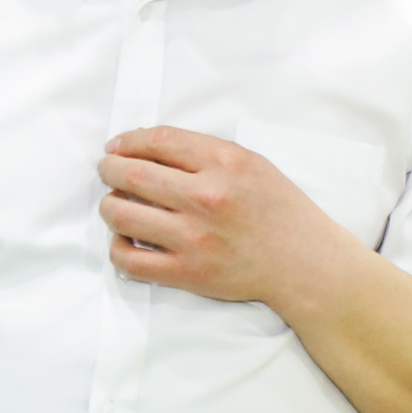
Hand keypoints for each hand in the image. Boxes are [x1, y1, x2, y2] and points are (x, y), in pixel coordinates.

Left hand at [98, 127, 346, 312]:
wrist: (304, 262)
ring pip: (121, 214)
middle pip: (131, 174)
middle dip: (109, 168)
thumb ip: (205, 153)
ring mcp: (193, 237)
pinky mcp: (187, 272)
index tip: (117, 146)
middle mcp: (206, 198)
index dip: (129, 140)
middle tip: (107, 170)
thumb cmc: (279, 210)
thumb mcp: (253, 164)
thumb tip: (148, 147)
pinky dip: (118, 247)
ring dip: (109, 205)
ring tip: (115, 204)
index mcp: (225, 164)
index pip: (158, 141)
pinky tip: (126, 239)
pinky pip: (130, 259)